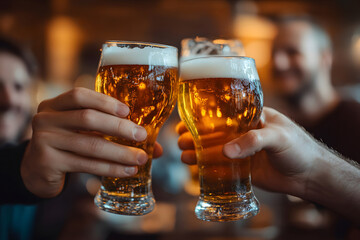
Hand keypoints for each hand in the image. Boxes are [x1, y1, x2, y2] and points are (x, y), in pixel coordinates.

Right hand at [21, 88, 162, 197]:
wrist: (36, 170)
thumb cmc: (68, 145)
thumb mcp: (83, 132)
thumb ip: (112, 133)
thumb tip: (156, 147)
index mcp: (54, 105)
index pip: (79, 95)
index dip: (105, 101)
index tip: (128, 111)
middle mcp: (46, 119)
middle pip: (88, 118)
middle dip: (119, 128)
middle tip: (142, 136)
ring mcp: (44, 141)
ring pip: (90, 144)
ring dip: (120, 152)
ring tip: (141, 158)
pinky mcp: (48, 162)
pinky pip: (86, 164)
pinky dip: (110, 168)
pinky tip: (127, 170)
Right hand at [177, 107, 321, 197]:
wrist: (309, 176)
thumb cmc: (300, 148)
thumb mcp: (278, 137)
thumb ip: (254, 141)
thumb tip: (226, 151)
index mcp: (252, 117)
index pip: (223, 113)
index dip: (204, 115)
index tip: (187, 119)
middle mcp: (243, 132)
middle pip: (213, 130)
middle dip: (195, 133)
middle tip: (180, 138)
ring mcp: (242, 150)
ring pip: (214, 147)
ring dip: (197, 149)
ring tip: (183, 152)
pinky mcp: (242, 167)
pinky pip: (220, 164)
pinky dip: (206, 164)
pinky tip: (193, 165)